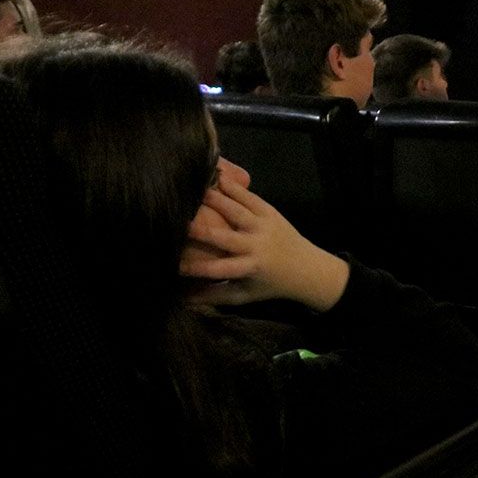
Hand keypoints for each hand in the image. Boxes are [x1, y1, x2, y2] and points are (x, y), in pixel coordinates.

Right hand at [179, 175, 349, 311]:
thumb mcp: (244, 295)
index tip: (171, 264)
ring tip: (194, 190)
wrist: (306, 268)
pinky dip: (235, 188)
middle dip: (200, 230)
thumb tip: (182, 299)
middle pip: (224, 237)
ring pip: (237, 211)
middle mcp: (256, 245)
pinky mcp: (271, 213)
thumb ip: (215, 296)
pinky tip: (219, 178)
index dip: (194, 268)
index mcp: (249, 268)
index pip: (217, 269)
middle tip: (177, 222)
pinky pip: (251, 199)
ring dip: (216, 200)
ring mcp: (264, 226)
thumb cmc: (269, 284)